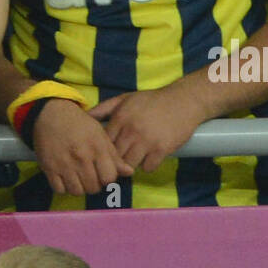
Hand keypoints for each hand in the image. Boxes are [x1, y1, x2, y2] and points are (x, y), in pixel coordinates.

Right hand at [31, 99, 132, 196]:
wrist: (51, 114)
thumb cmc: (79, 124)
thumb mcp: (100, 135)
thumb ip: (114, 156)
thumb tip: (129, 172)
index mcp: (97, 148)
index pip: (109, 178)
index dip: (108, 178)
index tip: (103, 173)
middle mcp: (81, 158)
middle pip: (93, 188)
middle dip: (94, 185)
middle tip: (90, 177)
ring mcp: (64, 164)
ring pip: (77, 191)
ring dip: (79, 188)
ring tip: (78, 178)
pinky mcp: (49, 168)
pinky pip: (59, 190)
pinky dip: (63, 188)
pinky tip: (65, 178)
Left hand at [89, 80, 207, 173]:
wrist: (184, 100)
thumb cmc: (152, 100)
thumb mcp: (125, 99)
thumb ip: (103, 108)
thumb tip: (83, 116)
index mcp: (120, 118)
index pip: (102, 143)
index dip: (102, 150)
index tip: (105, 152)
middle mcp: (131, 131)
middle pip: (114, 157)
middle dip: (115, 160)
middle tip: (119, 161)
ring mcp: (147, 141)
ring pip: (129, 165)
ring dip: (131, 164)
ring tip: (134, 158)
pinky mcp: (162, 149)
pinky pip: (147, 168)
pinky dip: (148, 165)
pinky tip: (149, 158)